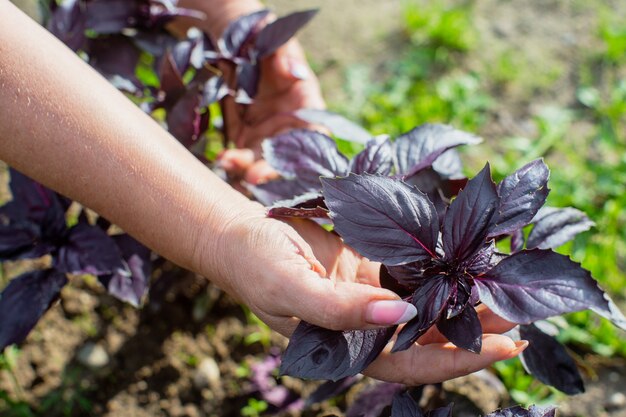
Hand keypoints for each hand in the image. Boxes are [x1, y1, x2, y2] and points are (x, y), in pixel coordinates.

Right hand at [205, 208, 525, 384]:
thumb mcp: (290, 288)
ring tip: (507, 291)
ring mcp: (372, 297)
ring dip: (465, 301)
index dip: (457, 361)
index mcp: (346, 346)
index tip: (504, 346)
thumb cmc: (257, 266)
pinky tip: (468, 260)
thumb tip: (400, 316)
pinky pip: (414, 272)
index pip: (410, 365)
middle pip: (430, 340)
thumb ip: (340, 309)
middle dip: (475, 332)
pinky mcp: (373, 268)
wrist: (241, 234)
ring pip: (428, 306)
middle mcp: (366, 327)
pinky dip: (442, 270)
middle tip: (521, 318)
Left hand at [218, 39, 325, 184]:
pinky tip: (220, 159)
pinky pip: (240, 159)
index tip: (298, 158)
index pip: (317, 134)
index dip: (312, 149)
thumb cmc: (262, 39)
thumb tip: (294, 72)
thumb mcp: (275, 40)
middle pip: (289, 158)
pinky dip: (232, 164)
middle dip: (273, 171)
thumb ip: (285, 54)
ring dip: (247, 170)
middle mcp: (290, 127)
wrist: (235, 45)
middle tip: (255, 176)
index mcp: (306, 104)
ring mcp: (267, 137)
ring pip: (263, 163)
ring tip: (228, 162)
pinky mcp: (245, 141)